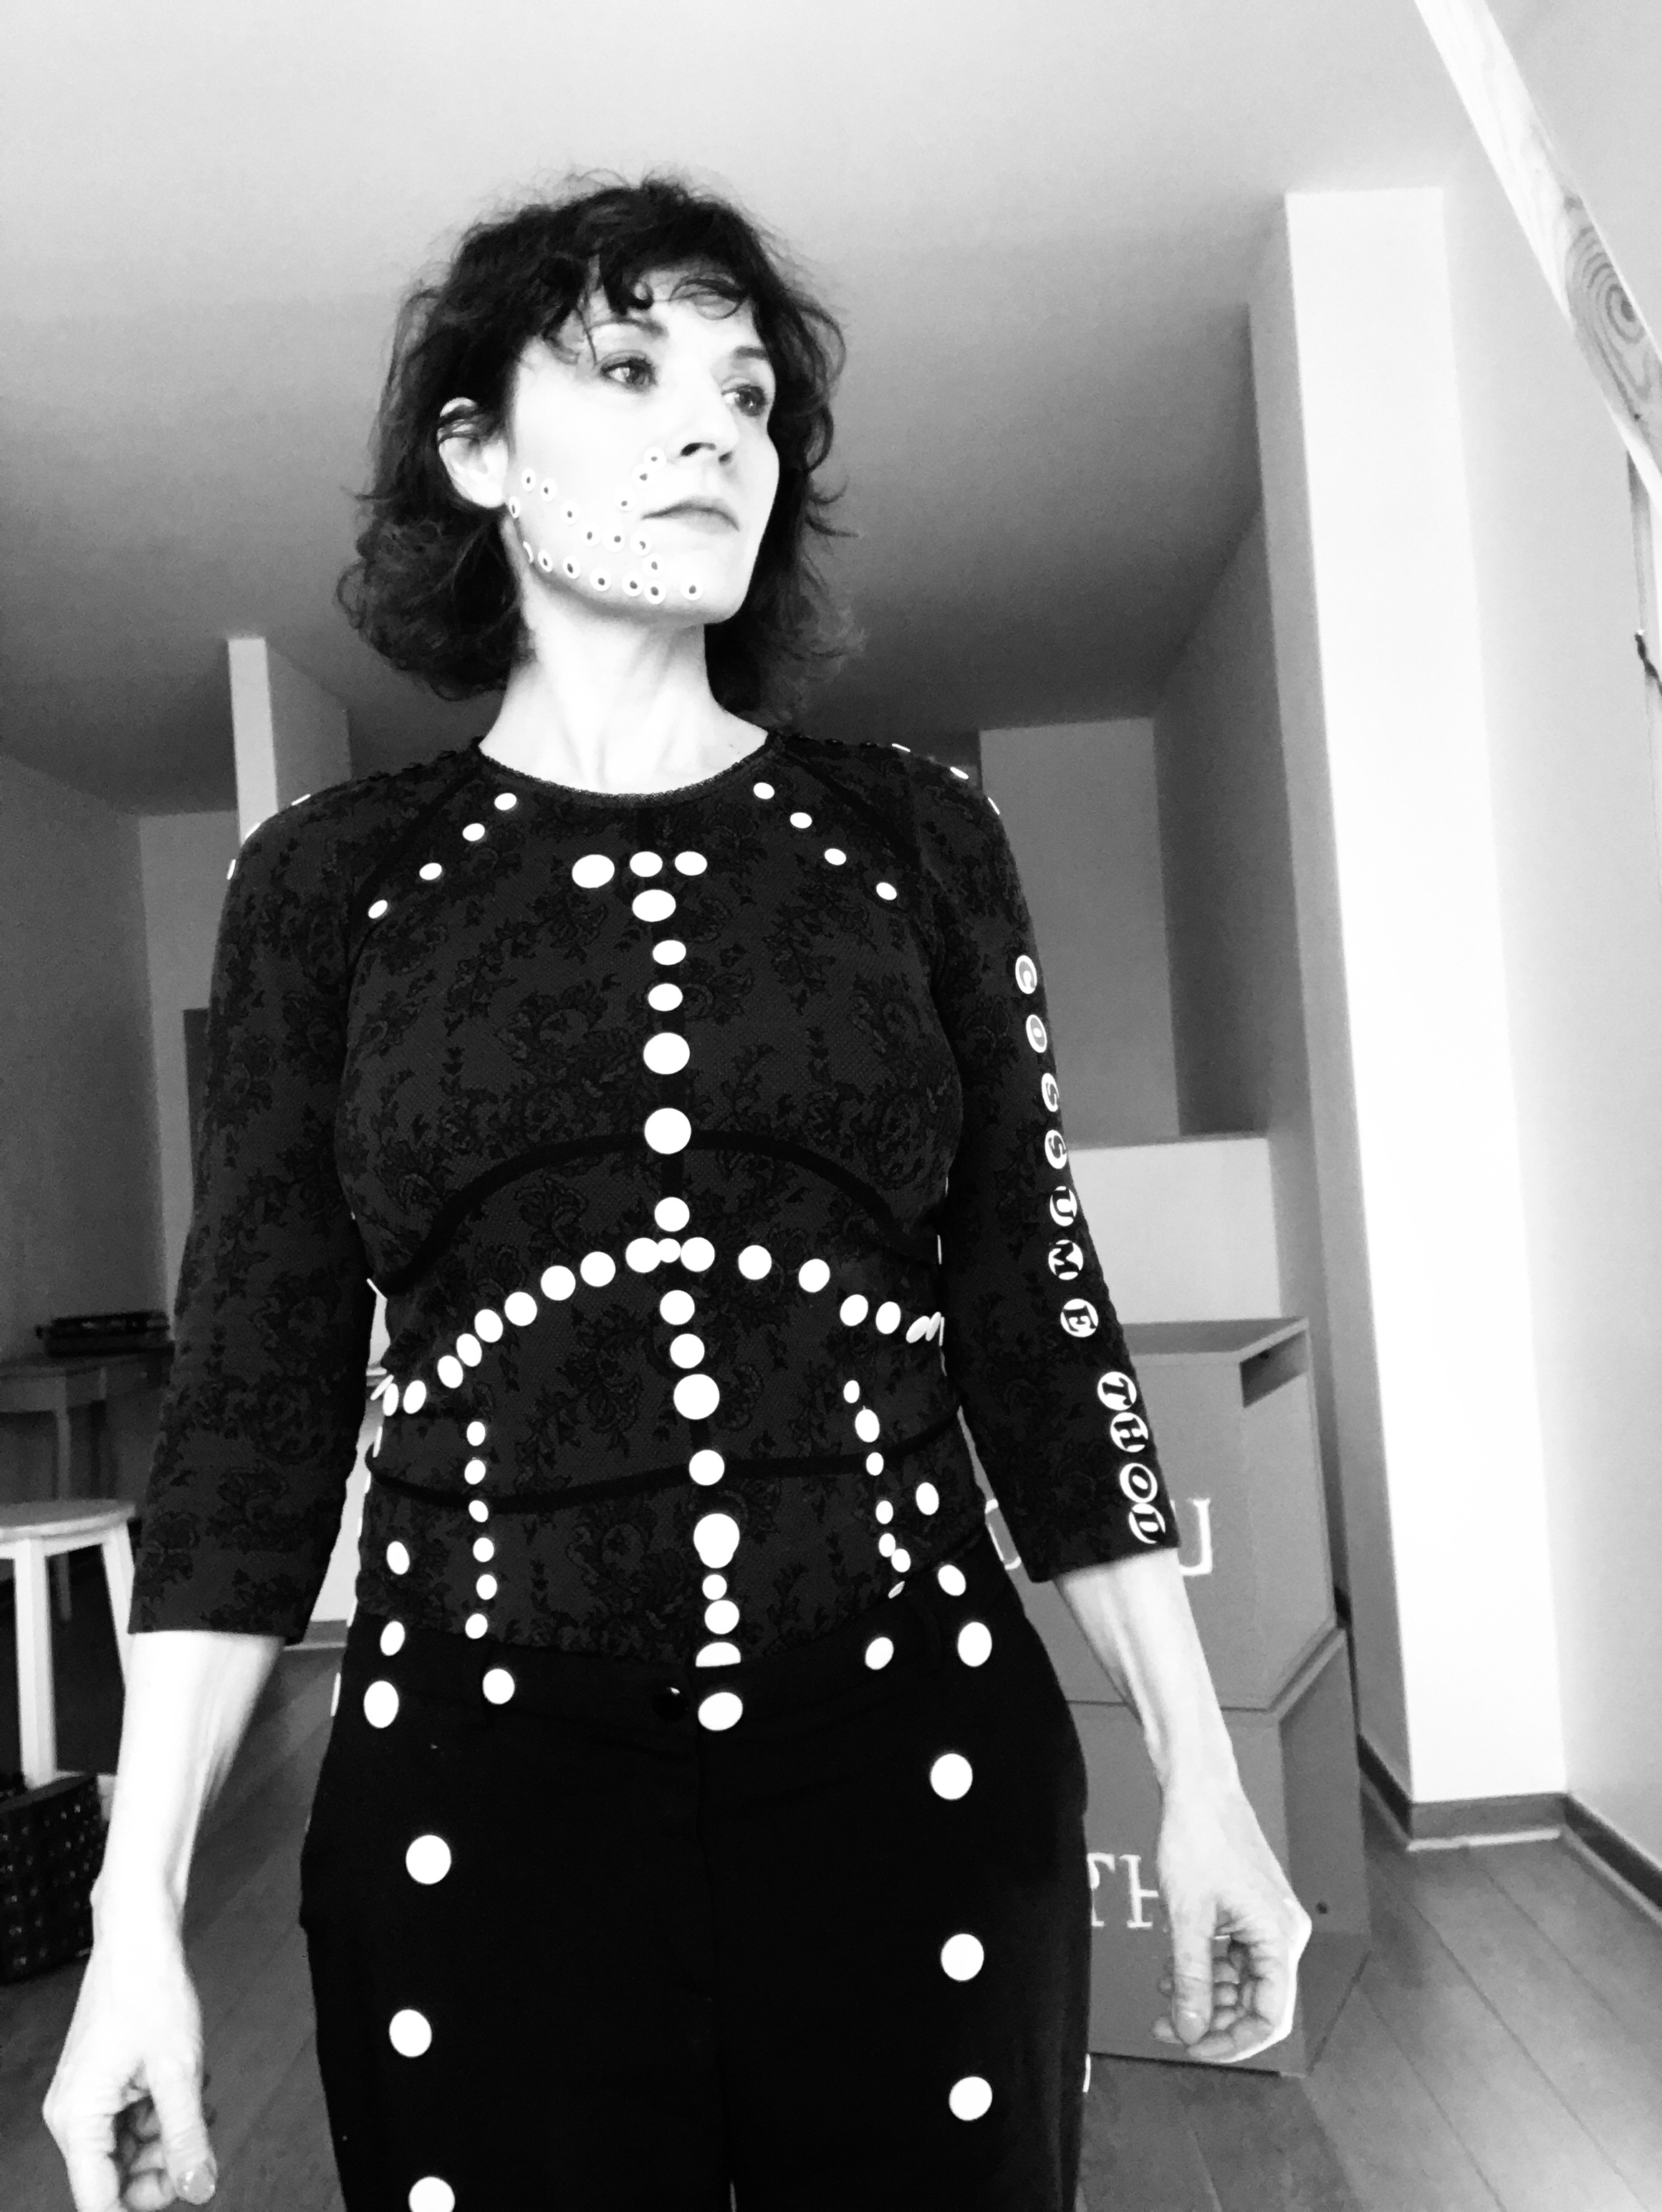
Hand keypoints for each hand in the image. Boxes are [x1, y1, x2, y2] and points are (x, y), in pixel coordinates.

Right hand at [43, 1917, 218, 2210]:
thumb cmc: (149, 1991)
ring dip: (169, 2135)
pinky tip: (188, 2086)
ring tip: (200, 2101)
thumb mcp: (178, 2072)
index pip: (99, 2202)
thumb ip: (187, 2138)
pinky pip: (131, 2120)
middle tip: (202, 2139)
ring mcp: (87, 2100)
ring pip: (130, 2149)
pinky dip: (162, 2112)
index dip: (143, 2205)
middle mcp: (72, 2117)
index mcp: (78, 2121)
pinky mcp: (102, 2085)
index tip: (183, 2193)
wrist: (140, 1939)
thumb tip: (199, 2189)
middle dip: (164, 2165)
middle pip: (116, 2178)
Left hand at [1150, 1776, 1312, 2063]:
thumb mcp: (1189, 1917)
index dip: (1232, 2042)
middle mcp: (1282, 1933)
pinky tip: (1172, 1968)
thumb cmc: (1199, 1838)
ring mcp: (1265, 1921)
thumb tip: (1189, 2030)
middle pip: (1255, 2002)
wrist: (1198, 1786)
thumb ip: (1191, 1979)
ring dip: (1203, 1992)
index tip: (1192, 2047)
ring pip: (1240, 1980)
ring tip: (1162, 1992)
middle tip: (1166, 2025)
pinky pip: (1232, 1954)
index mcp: (1280, 1938)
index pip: (1271, 2017)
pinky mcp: (1248, 1910)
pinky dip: (1204, 1966)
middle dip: (1210, 2018)